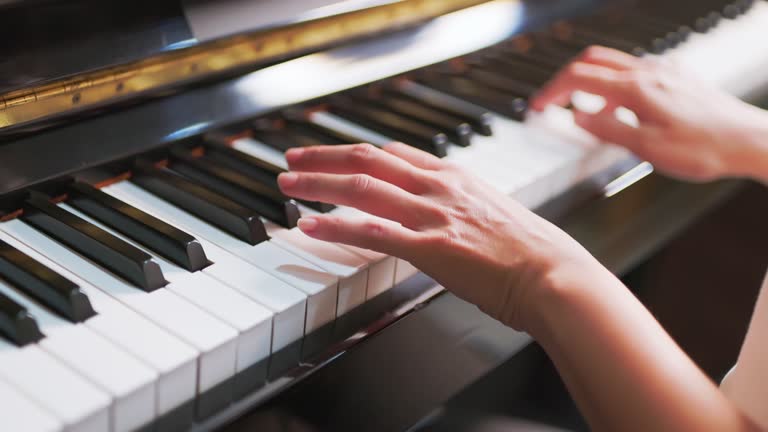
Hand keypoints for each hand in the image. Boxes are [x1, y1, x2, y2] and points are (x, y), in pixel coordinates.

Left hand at [277, 143, 607, 330]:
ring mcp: (432, 216)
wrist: (554, 275)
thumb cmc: (531, 252)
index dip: (356, 152)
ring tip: (288, 183)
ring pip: (362, 188)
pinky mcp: (429, 248)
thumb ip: (460, 207)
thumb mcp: (493, 213)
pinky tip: (310, 224)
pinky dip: (335, 225)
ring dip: (318, 183)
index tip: (332, 153)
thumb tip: (441, 213)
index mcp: (455, 177)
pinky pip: (371, 231)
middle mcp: (439, 188)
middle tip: (292, 159)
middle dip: (324, 158)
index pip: (393, 153)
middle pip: (368, 161)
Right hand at [531, 46, 767, 181]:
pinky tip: (621, 109)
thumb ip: (608, 130)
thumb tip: (577, 116)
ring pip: (613, 64)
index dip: (551, 90)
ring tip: (585, 110)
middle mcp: (647, 72)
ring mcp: (663, 72)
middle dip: (566, 79)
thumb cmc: (704, 148)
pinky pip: (634, 72)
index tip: (536, 106)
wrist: (749, 140)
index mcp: (635, 88)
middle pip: (592, 60)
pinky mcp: (675, 77)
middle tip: (552, 101)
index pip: (579, 77)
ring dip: (590, 82)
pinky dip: (614, 85)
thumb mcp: (647, 148)